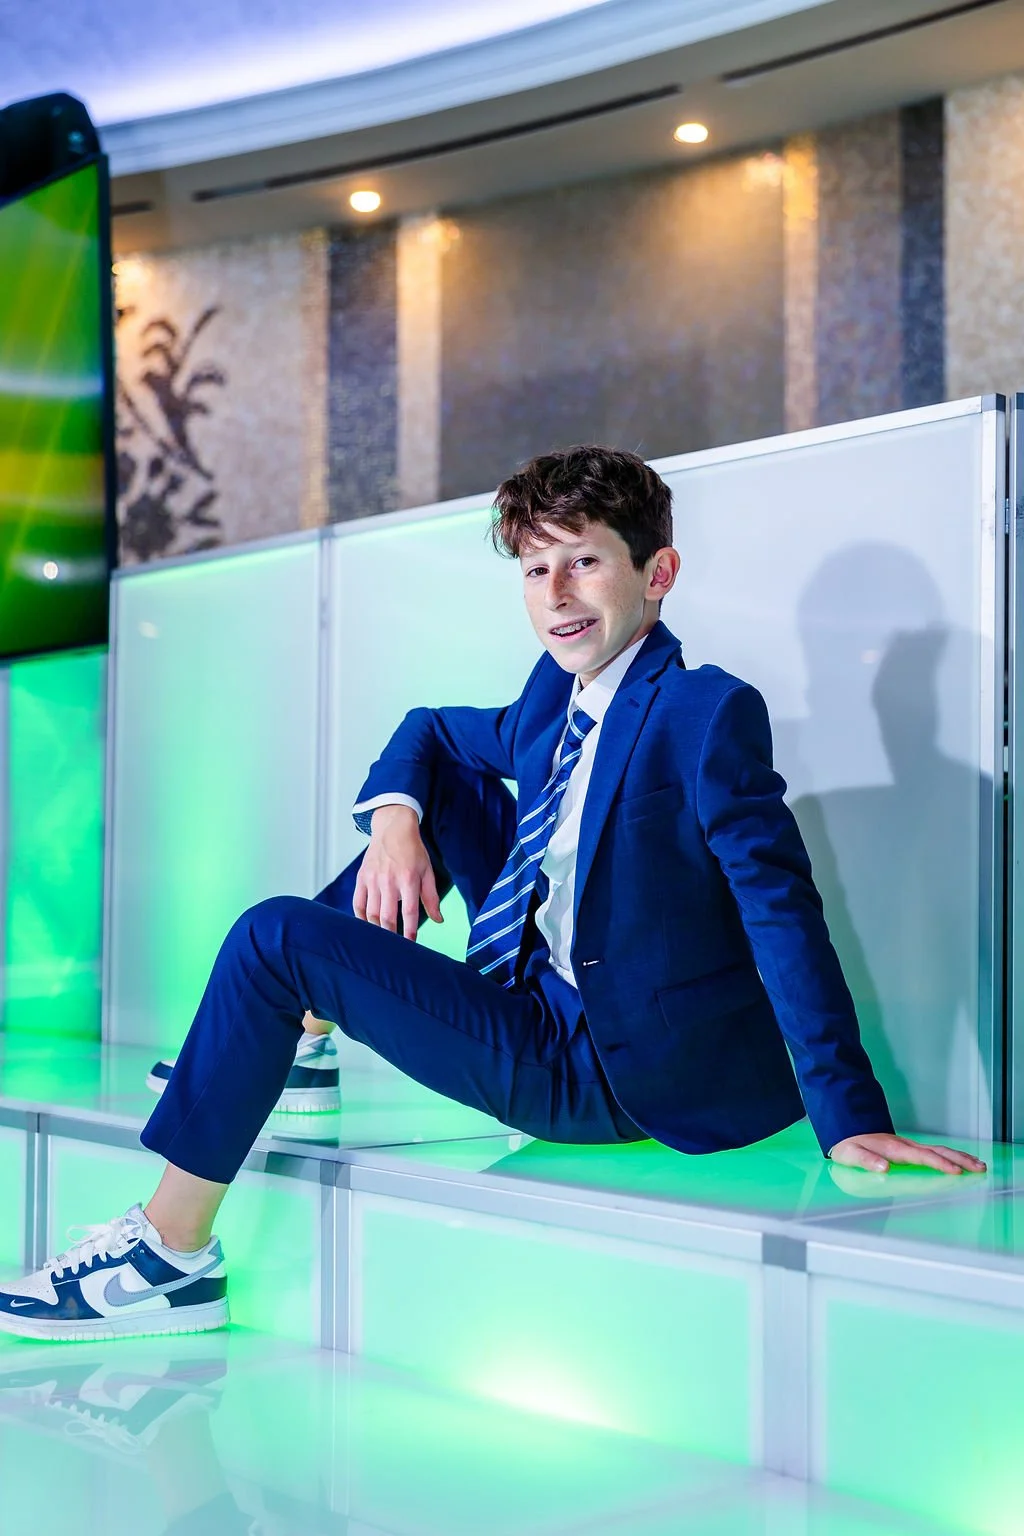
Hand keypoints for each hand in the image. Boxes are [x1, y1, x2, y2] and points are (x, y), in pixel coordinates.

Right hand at [353, 805, 442, 941]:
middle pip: (387, 916)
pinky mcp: (361, 877)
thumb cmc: (412, 851)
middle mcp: (388, 880)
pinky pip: (358, 903)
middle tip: (395, 948)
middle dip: (391, 935)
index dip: (410, 931)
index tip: (411, 945)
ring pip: (371, 913)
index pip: (409, 912)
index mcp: (408, 879)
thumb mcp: (427, 871)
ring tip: (383, 939)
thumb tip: (438, 920)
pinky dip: (361, 917)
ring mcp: (372, 879)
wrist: (393, 828)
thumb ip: (432, 897)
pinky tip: (368, 925)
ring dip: (377, 929)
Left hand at [829, 1132, 986, 1175]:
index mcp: (895, 1149)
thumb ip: (866, 1161)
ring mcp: (909, 1145)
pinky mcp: (909, 1147)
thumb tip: (884, 1168)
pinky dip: (950, 1155)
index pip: (922, 1156)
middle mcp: (906, 1145)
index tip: (956, 1171)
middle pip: (938, 1151)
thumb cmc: (849, 1144)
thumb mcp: (851, 1154)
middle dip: (960, 1159)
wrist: (847, 1127)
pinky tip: (960, 1160)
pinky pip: (934, 1151)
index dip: (939, 1164)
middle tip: (979, 1167)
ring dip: (960, 1156)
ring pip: (939, 1149)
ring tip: (979, 1164)